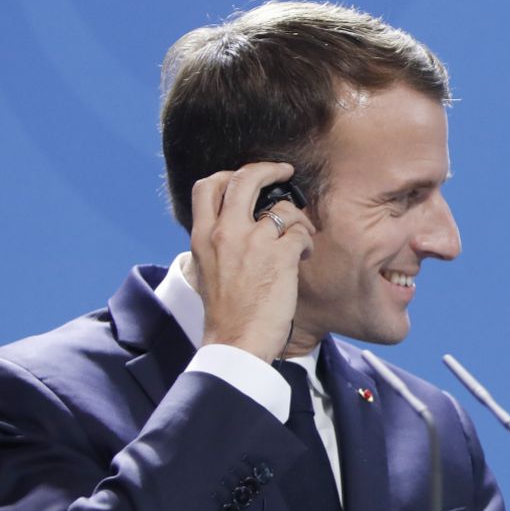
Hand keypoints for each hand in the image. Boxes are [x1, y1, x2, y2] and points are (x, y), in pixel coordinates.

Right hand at [188, 162, 314, 361]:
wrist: (236, 341)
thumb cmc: (225, 313)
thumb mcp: (205, 270)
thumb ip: (214, 244)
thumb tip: (228, 226)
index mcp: (202, 236)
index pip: (207, 187)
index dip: (230, 174)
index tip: (246, 175)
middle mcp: (224, 232)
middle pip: (244, 179)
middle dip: (267, 169)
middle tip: (284, 171)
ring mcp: (253, 242)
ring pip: (282, 206)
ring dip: (297, 217)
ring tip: (300, 236)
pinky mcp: (280, 257)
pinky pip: (300, 232)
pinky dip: (307, 241)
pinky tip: (305, 255)